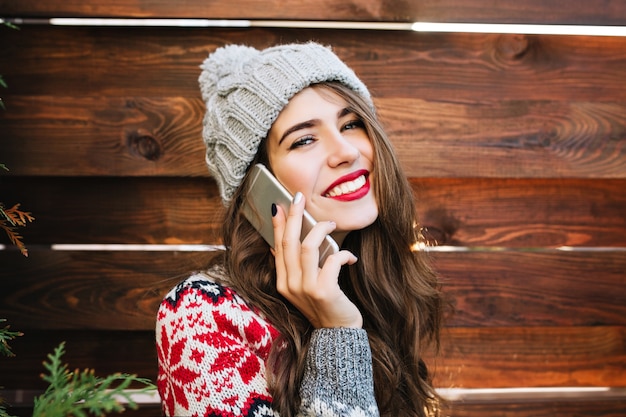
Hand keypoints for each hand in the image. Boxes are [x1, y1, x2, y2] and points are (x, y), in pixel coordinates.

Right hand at [271, 193, 362, 328]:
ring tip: (331, 224)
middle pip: (289, 242)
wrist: (338, 335)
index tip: (280, 205)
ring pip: (308, 246)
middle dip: (294, 216)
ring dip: (321, 230)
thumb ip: (294, 268)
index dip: (279, 224)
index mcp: (283, 283)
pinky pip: (332, 260)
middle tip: (298, 197)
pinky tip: (350, 257)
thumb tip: (284, 242)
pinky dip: (343, 254)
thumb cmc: (325, 307)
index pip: (278, 246)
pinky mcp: (324, 291)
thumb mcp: (303, 288)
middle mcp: (290, 285)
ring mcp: (306, 288)